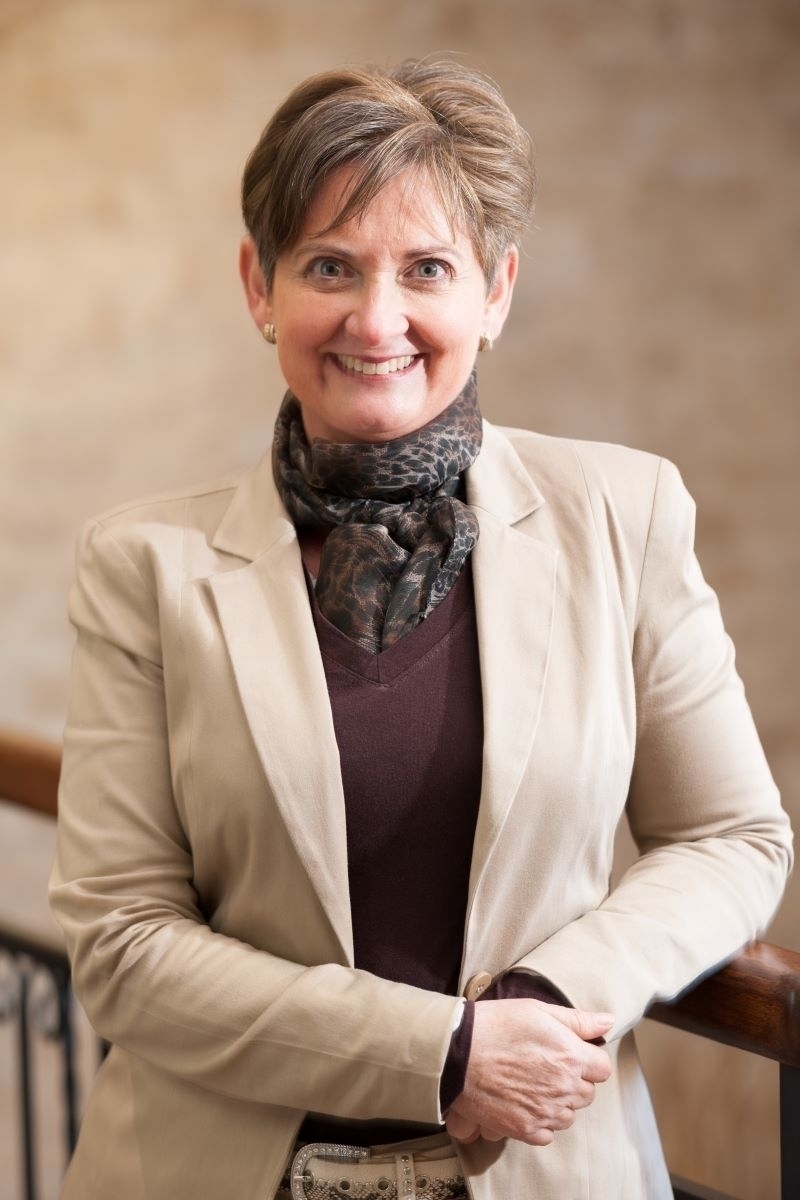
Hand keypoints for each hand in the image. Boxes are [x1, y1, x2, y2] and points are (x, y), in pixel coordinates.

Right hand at [445, 999, 612, 1146]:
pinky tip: (525, 1102)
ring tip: (534, 1084)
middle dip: (574, 1080)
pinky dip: (540, 1121)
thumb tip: (608, 1023)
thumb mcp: (538, 1010)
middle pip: (587, 1093)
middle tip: (547, 1066)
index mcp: (572, 1057)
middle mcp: (564, 1088)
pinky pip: (548, 1134)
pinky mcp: (525, 1129)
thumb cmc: (496, 1024)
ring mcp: (545, 1112)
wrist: (457, 1052)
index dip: (588, 1059)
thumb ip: (577, 1020)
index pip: (602, 1068)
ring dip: (558, 1102)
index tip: (571, 1053)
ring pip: (568, 1115)